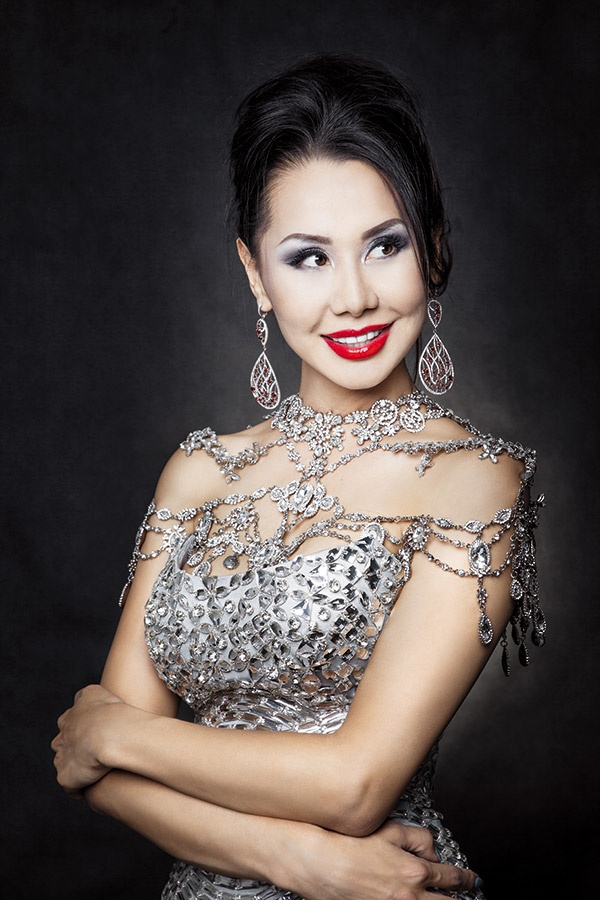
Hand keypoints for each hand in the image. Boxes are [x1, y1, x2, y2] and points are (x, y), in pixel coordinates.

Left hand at [51, 684, 122, 797]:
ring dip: (77, 768)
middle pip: (62, 744)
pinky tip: (94, 787)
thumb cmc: (110, 712)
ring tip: (96, 772)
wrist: (109, 735)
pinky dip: (79, 789)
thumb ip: (87, 696)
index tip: (95, 731)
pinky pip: (71, 788)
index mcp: (69, 718)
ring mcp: (62, 759)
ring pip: (65, 765)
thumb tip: (89, 702)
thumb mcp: (96, 692)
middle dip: (74, 748)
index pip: (68, 722)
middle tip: (94, 751)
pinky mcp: (66, 778)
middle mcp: (62, 738)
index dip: (81, 728)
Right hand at [286, 820, 479, 899]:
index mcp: (414, 872)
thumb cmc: (349, 846)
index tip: (473, 880)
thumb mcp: (390, 830)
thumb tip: (431, 849)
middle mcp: (409, 897)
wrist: (321, 866)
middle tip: (469, 894)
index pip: (450, 878)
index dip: (466, 879)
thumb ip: (418, 837)